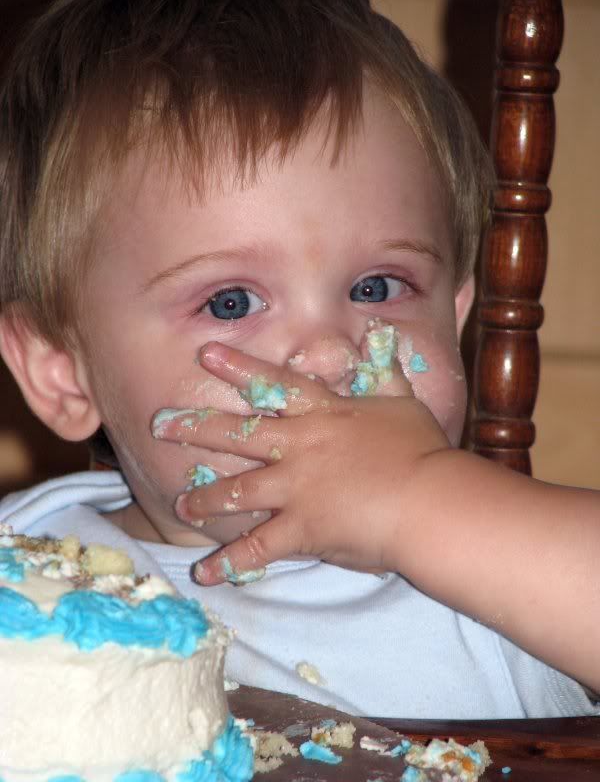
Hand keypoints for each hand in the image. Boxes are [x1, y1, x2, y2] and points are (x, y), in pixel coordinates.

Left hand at [153, 340, 449, 583]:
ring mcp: (295, 488)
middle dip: (196, 428)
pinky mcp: (300, 528)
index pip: (274, 384)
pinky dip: (229, 563)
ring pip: (237, 491)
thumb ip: (387, 370)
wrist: (428, 499)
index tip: (206, 353)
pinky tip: (203, 574)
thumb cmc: (421, 450)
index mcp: (322, 414)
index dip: (239, 367)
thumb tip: (384, 334)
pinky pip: (256, 548)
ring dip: (204, 499)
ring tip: (181, 504)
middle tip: (162, 425)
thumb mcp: (405, 402)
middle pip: (237, 433)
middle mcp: (299, 446)